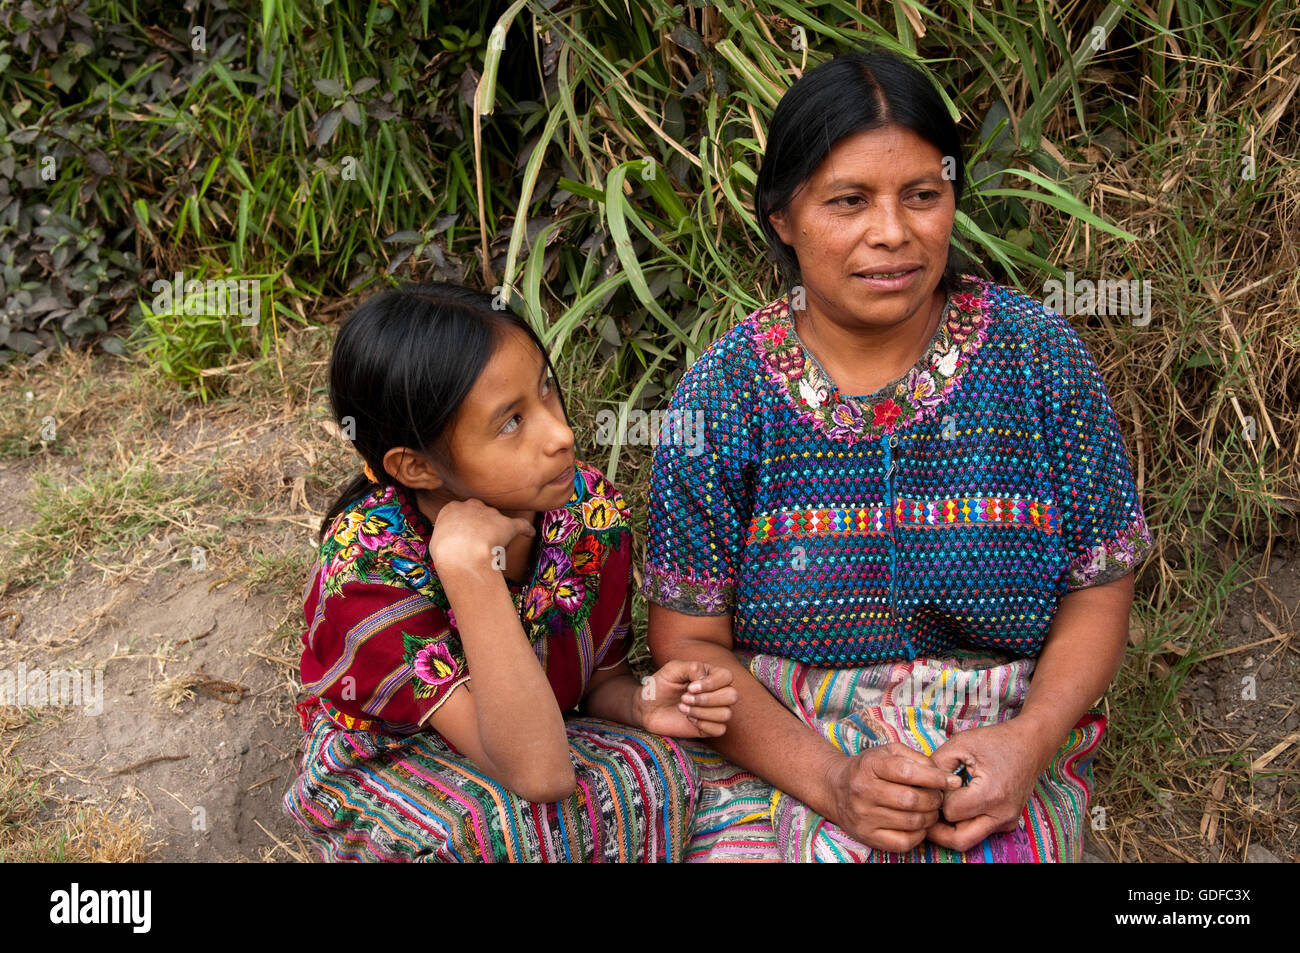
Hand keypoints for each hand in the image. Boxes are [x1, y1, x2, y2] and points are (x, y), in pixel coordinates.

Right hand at [428, 498, 534, 574]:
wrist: (462, 555)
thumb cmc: (445, 554)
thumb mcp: (437, 542)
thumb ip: (446, 537)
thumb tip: (450, 544)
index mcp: (452, 508)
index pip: (460, 512)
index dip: (464, 526)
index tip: (465, 536)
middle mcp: (472, 506)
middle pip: (480, 512)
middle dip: (482, 524)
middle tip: (480, 542)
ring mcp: (491, 513)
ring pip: (498, 520)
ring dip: (498, 531)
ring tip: (496, 548)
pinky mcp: (507, 523)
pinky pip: (520, 524)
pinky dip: (526, 529)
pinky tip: (530, 533)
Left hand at [633, 660, 737, 737]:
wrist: (647, 708)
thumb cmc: (660, 686)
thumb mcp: (672, 669)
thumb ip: (692, 667)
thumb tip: (706, 678)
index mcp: (710, 676)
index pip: (727, 677)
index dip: (711, 683)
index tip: (690, 687)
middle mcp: (716, 693)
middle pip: (732, 696)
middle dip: (707, 699)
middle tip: (685, 698)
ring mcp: (713, 711)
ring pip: (726, 713)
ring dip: (702, 712)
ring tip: (683, 708)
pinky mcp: (708, 728)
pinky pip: (720, 729)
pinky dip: (704, 724)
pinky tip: (690, 719)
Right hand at [826, 744, 962, 852]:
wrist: (836, 789)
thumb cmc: (870, 769)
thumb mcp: (888, 752)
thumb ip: (916, 758)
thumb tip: (943, 776)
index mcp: (870, 765)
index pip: (908, 772)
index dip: (935, 777)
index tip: (952, 781)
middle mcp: (863, 791)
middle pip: (912, 800)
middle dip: (934, 799)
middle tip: (939, 797)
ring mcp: (863, 816)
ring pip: (912, 822)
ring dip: (930, 817)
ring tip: (930, 810)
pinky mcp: (867, 836)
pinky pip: (904, 842)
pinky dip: (919, 835)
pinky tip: (918, 824)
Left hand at [924, 719, 1051, 851]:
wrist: (1030, 744)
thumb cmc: (996, 741)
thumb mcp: (960, 744)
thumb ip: (936, 765)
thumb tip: (919, 785)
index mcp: (990, 794)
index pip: (950, 812)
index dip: (937, 800)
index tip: (933, 787)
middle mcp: (1001, 814)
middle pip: (960, 840)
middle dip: (937, 831)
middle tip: (924, 813)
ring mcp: (1007, 821)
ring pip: (969, 840)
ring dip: (949, 830)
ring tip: (936, 809)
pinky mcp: (1008, 823)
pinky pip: (980, 832)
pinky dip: (964, 824)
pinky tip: (955, 805)